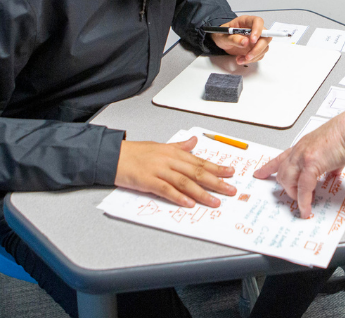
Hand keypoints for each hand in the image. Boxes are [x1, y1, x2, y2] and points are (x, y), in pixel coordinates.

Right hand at [115, 137, 236, 206]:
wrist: (113, 155)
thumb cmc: (136, 152)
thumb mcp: (160, 146)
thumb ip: (179, 147)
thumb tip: (194, 141)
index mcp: (174, 153)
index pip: (200, 161)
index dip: (217, 168)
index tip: (231, 172)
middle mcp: (169, 160)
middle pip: (197, 172)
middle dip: (216, 181)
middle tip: (230, 190)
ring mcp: (159, 170)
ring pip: (185, 182)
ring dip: (202, 193)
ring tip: (215, 201)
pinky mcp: (148, 181)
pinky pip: (166, 190)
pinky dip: (179, 197)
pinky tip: (189, 204)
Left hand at [211, 15, 270, 63]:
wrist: (221, 41)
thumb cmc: (222, 34)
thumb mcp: (224, 36)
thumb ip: (234, 39)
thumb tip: (245, 42)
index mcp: (246, 21)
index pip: (258, 22)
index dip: (258, 30)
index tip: (252, 40)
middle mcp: (254, 29)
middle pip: (265, 36)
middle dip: (258, 48)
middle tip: (248, 56)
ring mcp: (256, 39)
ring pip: (264, 47)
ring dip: (254, 56)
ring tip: (240, 59)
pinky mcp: (256, 48)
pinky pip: (259, 55)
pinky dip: (252, 59)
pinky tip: (241, 59)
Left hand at [253, 111, 344, 218]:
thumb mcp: (332, 150)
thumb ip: (328, 164)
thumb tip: (332, 173)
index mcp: (303, 145)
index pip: (280, 158)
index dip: (268, 168)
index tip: (259, 174)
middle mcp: (300, 150)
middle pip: (282, 173)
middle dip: (287, 188)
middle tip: (295, 197)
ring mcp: (304, 156)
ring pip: (288, 180)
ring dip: (294, 195)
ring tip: (303, 203)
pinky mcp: (312, 163)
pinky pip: (304, 187)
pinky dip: (304, 200)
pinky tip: (307, 208)